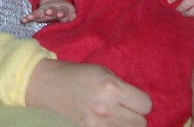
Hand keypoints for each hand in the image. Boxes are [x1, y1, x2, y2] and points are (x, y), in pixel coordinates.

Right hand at [22, 0, 76, 23]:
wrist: (56, 3)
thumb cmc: (65, 12)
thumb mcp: (71, 13)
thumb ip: (73, 16)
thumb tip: (74, 17)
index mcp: (62, 9)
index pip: (62, 11)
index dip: (61, 12)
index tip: (60, 15)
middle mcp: (53, 9)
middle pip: (52, 9)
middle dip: (50, 10)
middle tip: (48, 12)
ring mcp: (45, 10)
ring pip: (40, 12)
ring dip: (36, 14)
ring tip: (30, 17)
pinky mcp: (39, 13)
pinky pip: (33, 15)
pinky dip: (28, 18)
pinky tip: (23, 20)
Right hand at [27, 58, 151, 125]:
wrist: (48, 86)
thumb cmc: (76, 74)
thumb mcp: (102, 71)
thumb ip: (121, 86)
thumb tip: (136, 100)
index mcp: (112, 88)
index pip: (145, 105)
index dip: (141, 101)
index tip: (133, 98)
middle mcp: (107, 108)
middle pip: (140, 123)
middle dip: (136, 114)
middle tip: (124, 107)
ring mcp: (97, 124)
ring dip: (125, 123)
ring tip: (114, 114)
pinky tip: (105, 120)